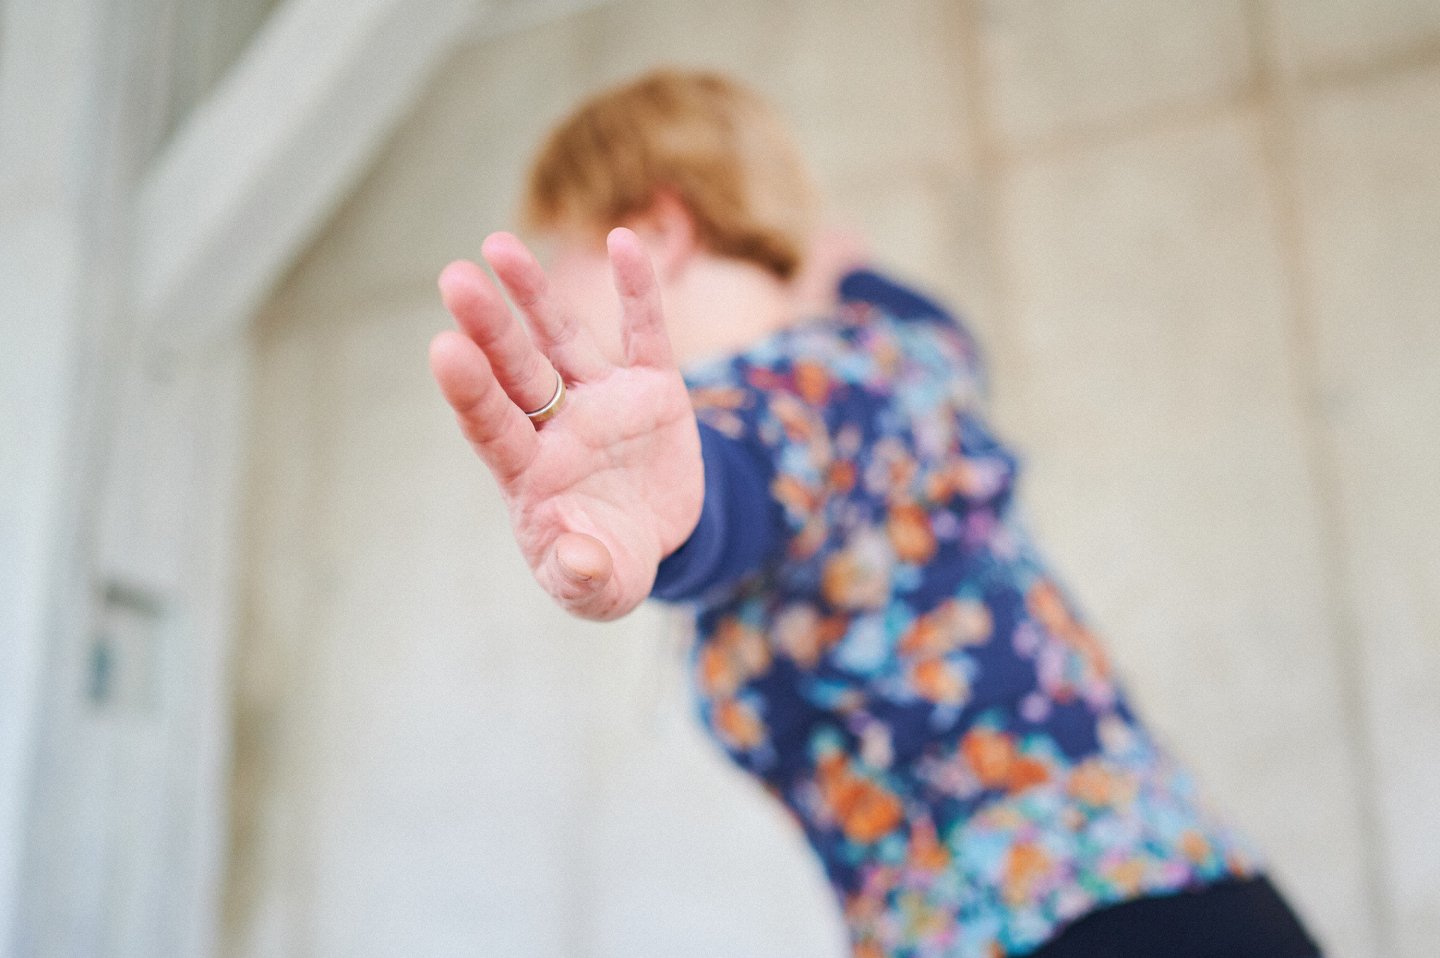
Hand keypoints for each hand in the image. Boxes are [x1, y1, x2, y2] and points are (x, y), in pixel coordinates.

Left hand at [429, 228, 702, 619]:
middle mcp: (557, 427)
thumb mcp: (600, 589)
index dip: (470, 392)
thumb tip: (581, 561)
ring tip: (499, 245)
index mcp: (531, 474)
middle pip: (516, 372)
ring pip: (562, 340)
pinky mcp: (651, 388)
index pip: (493, 427)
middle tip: (454, 278)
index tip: (444, 349)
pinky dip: (637, 290)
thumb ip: (584, 578)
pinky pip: (645, 333)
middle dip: (489, 328)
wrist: (662, 542)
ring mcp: (602, 401)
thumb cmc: (610, 567)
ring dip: (533, 294)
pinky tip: (625, 242)